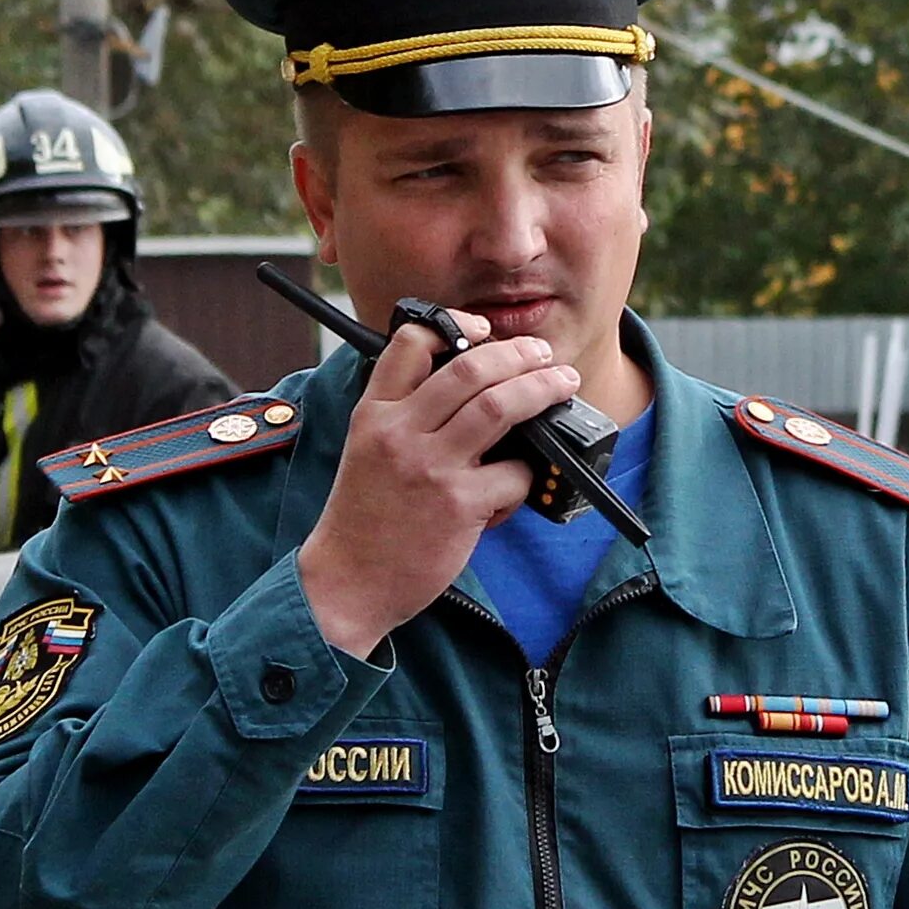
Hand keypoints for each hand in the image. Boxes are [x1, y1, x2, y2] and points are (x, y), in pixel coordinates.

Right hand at [296, 311, 581, 659]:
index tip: (482, 330)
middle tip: (542, 354)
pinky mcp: (458, 504)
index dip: (454, 326)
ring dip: (541, 388)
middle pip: (471, 368)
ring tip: (563, 383)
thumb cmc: (362, 520)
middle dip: (518, 353)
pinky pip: (513, 473)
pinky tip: (520, 486)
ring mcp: (430, 466)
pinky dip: (526, 476)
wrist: (346, 582)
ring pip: (500, 406)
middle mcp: (400, 432)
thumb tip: (472, 393)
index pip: (410, 344)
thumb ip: (404, 418)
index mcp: (374, 414)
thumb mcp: (366, 451)